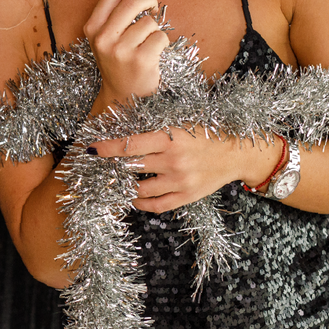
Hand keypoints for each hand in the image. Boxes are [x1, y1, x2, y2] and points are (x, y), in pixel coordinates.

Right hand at [83, 0, 166, 104]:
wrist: (122, 98)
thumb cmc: (120, 60)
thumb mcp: (111, 35)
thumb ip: (120, 9)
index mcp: (92, 27)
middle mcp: (103, 37)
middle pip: (134, 1)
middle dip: (150, 0)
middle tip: (153, 9)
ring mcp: (120, 50)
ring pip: (150, 21)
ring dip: (154, 29)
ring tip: (147, 43)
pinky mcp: (139, 60)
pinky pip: (160, 37)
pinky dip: (162, 43)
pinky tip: (153, 54)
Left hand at [96, 128, 281, 211]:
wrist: (238, 152)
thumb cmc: (206, 132)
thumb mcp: (181, 122)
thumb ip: (155, 126)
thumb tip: (123, 126)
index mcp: (170, 137)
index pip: (129, 144)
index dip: (107, 148)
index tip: (91, 149)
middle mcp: (173, 160)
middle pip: (132, 167)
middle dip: (113, 166)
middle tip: (101, 165)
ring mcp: (180, 181)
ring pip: (140, 189)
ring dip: (124, 186)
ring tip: (115, 181)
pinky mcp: (187, 196)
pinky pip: (156, 206)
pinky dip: (140, 203)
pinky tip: (133, 198)